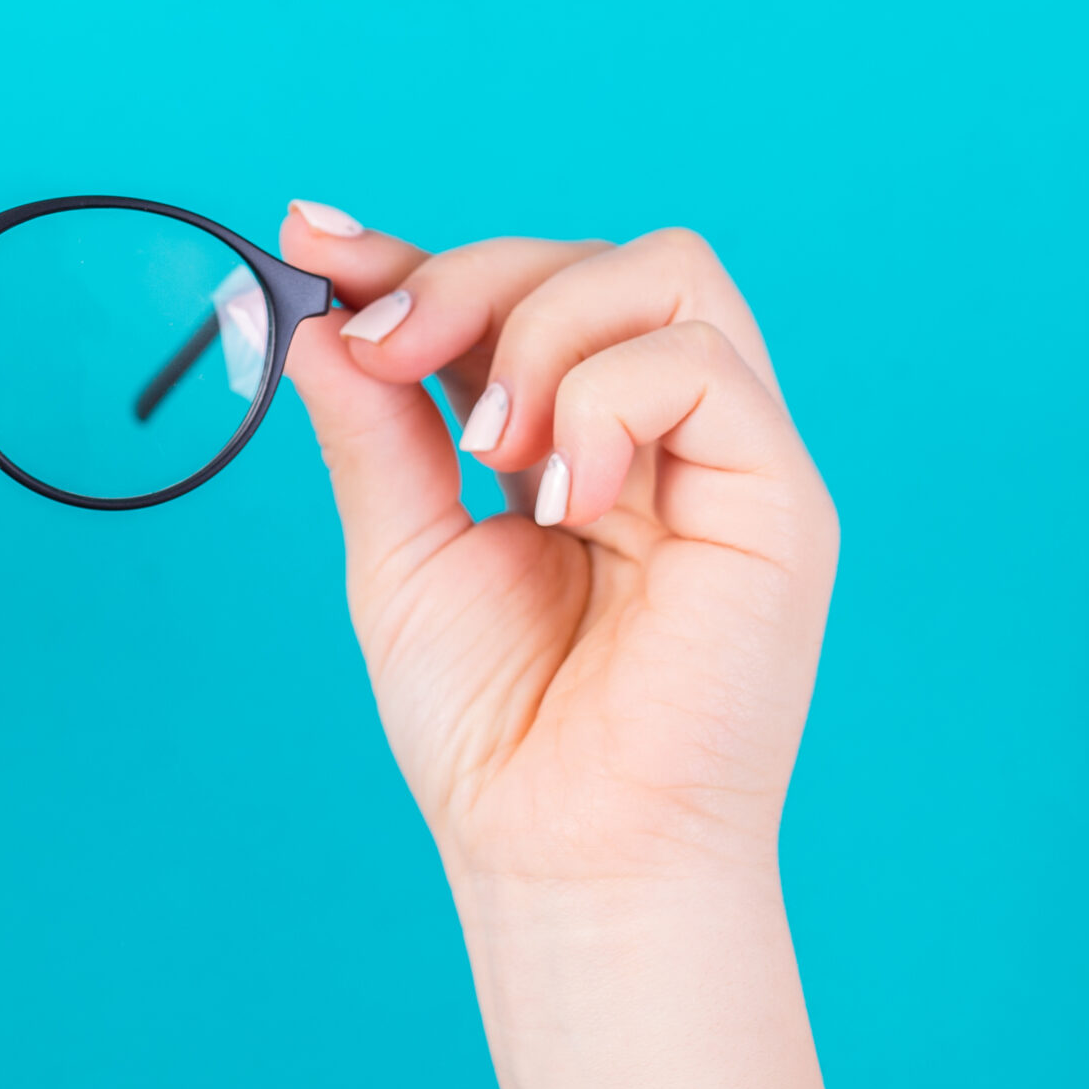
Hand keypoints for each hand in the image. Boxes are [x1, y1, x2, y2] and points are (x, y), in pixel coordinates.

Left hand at [278, 207, 836, 1088]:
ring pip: (665, 272)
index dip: (410, 257)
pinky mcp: (779, 497)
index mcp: (565, 435)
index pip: (503, 296)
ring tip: (491, 451)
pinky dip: (606, 402)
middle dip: (465, 280)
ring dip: (542, 331)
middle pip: (585, 255)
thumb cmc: (494, 723)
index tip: (309, 239)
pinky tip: (561, 497)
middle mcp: (652, 429)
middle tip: (389, 358)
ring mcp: (723, 454)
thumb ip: (372, 429)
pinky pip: (703, 366)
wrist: (560, 849)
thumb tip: (319, 314)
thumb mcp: (400, 551)